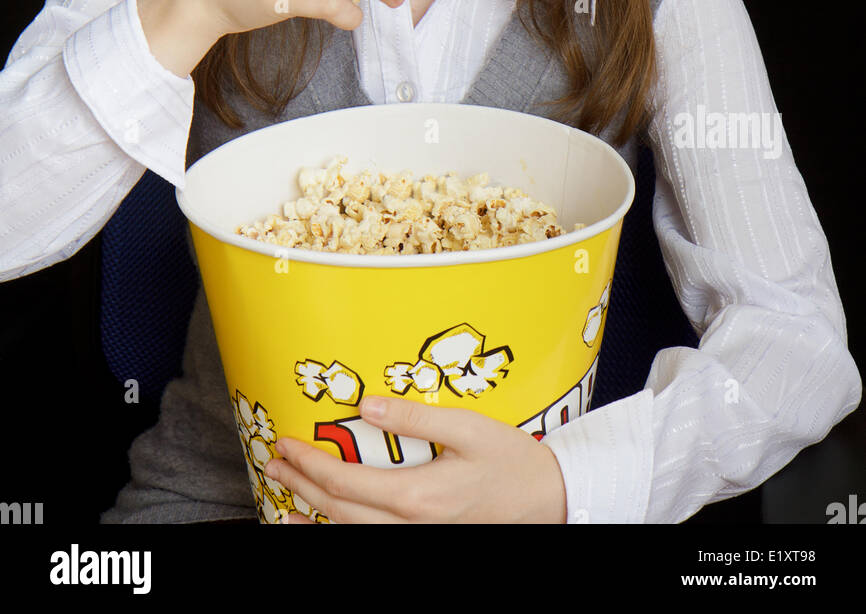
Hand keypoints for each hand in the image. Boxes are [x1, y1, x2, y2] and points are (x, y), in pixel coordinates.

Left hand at [264, 394, 567, 524]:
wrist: (548, 500)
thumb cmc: (511, 461)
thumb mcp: (467, 427)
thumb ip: (414, 417)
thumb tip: (366, 404)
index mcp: (417, 496)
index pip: (345, 484)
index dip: (308, 465)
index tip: (286, 445)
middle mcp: (411, 526)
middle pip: (339, 512)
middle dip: (302, 488)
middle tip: (275, 464)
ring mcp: (418, 540)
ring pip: (351, 534)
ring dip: (314, 516)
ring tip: (286, 499)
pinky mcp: (426, 540)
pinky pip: (372, 540)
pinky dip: (343, 530)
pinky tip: (328, 522)